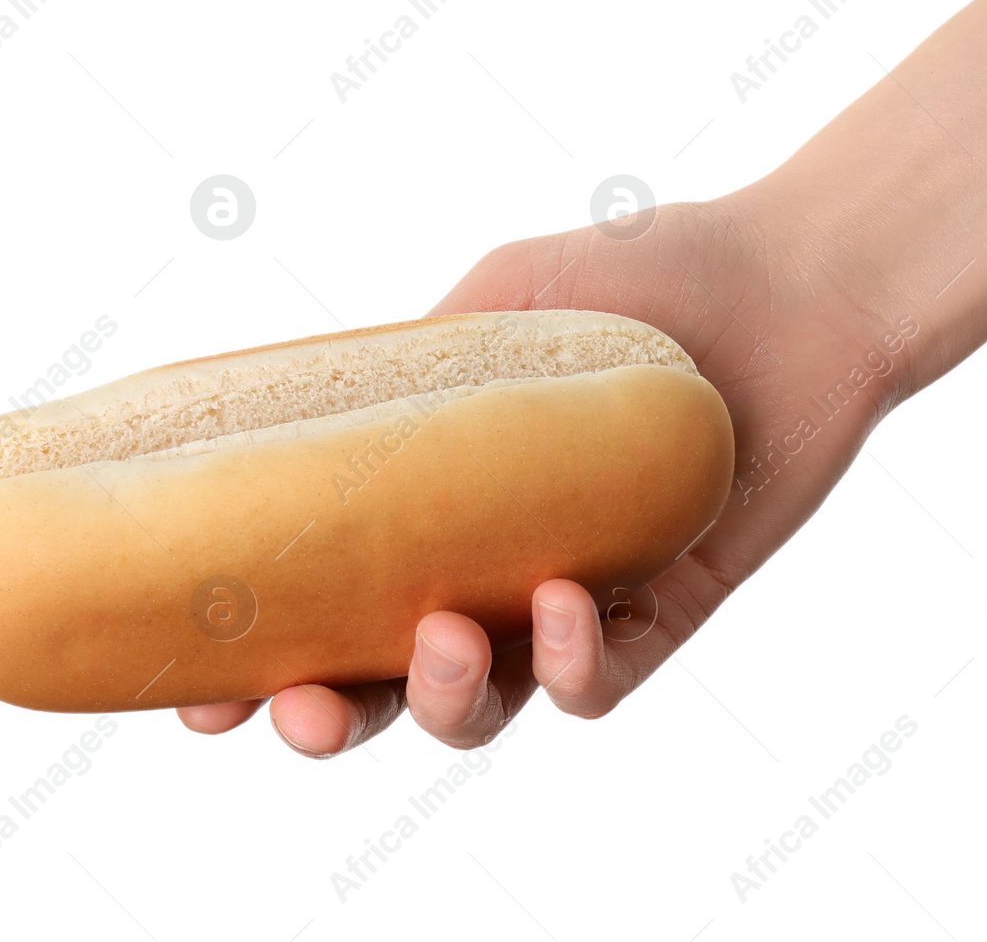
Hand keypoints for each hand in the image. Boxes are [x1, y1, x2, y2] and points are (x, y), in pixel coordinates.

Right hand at [177, 196, 916, 754]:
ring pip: (485, 707)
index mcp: (428, 502)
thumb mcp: (498, 295)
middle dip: (327, 717)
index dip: (253, 659)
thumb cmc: (643, 269)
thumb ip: (409, 363)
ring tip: (444, 642)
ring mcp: (570, 599)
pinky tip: (565, 599)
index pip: (321, 597)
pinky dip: (573, 664)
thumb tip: (310, 420)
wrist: (792, 280)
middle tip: (299, 710)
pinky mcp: (661, 616)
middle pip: (386, 684)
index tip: (194, 693)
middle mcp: (485, 564)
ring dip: (444, 702)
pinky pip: (600, 684)